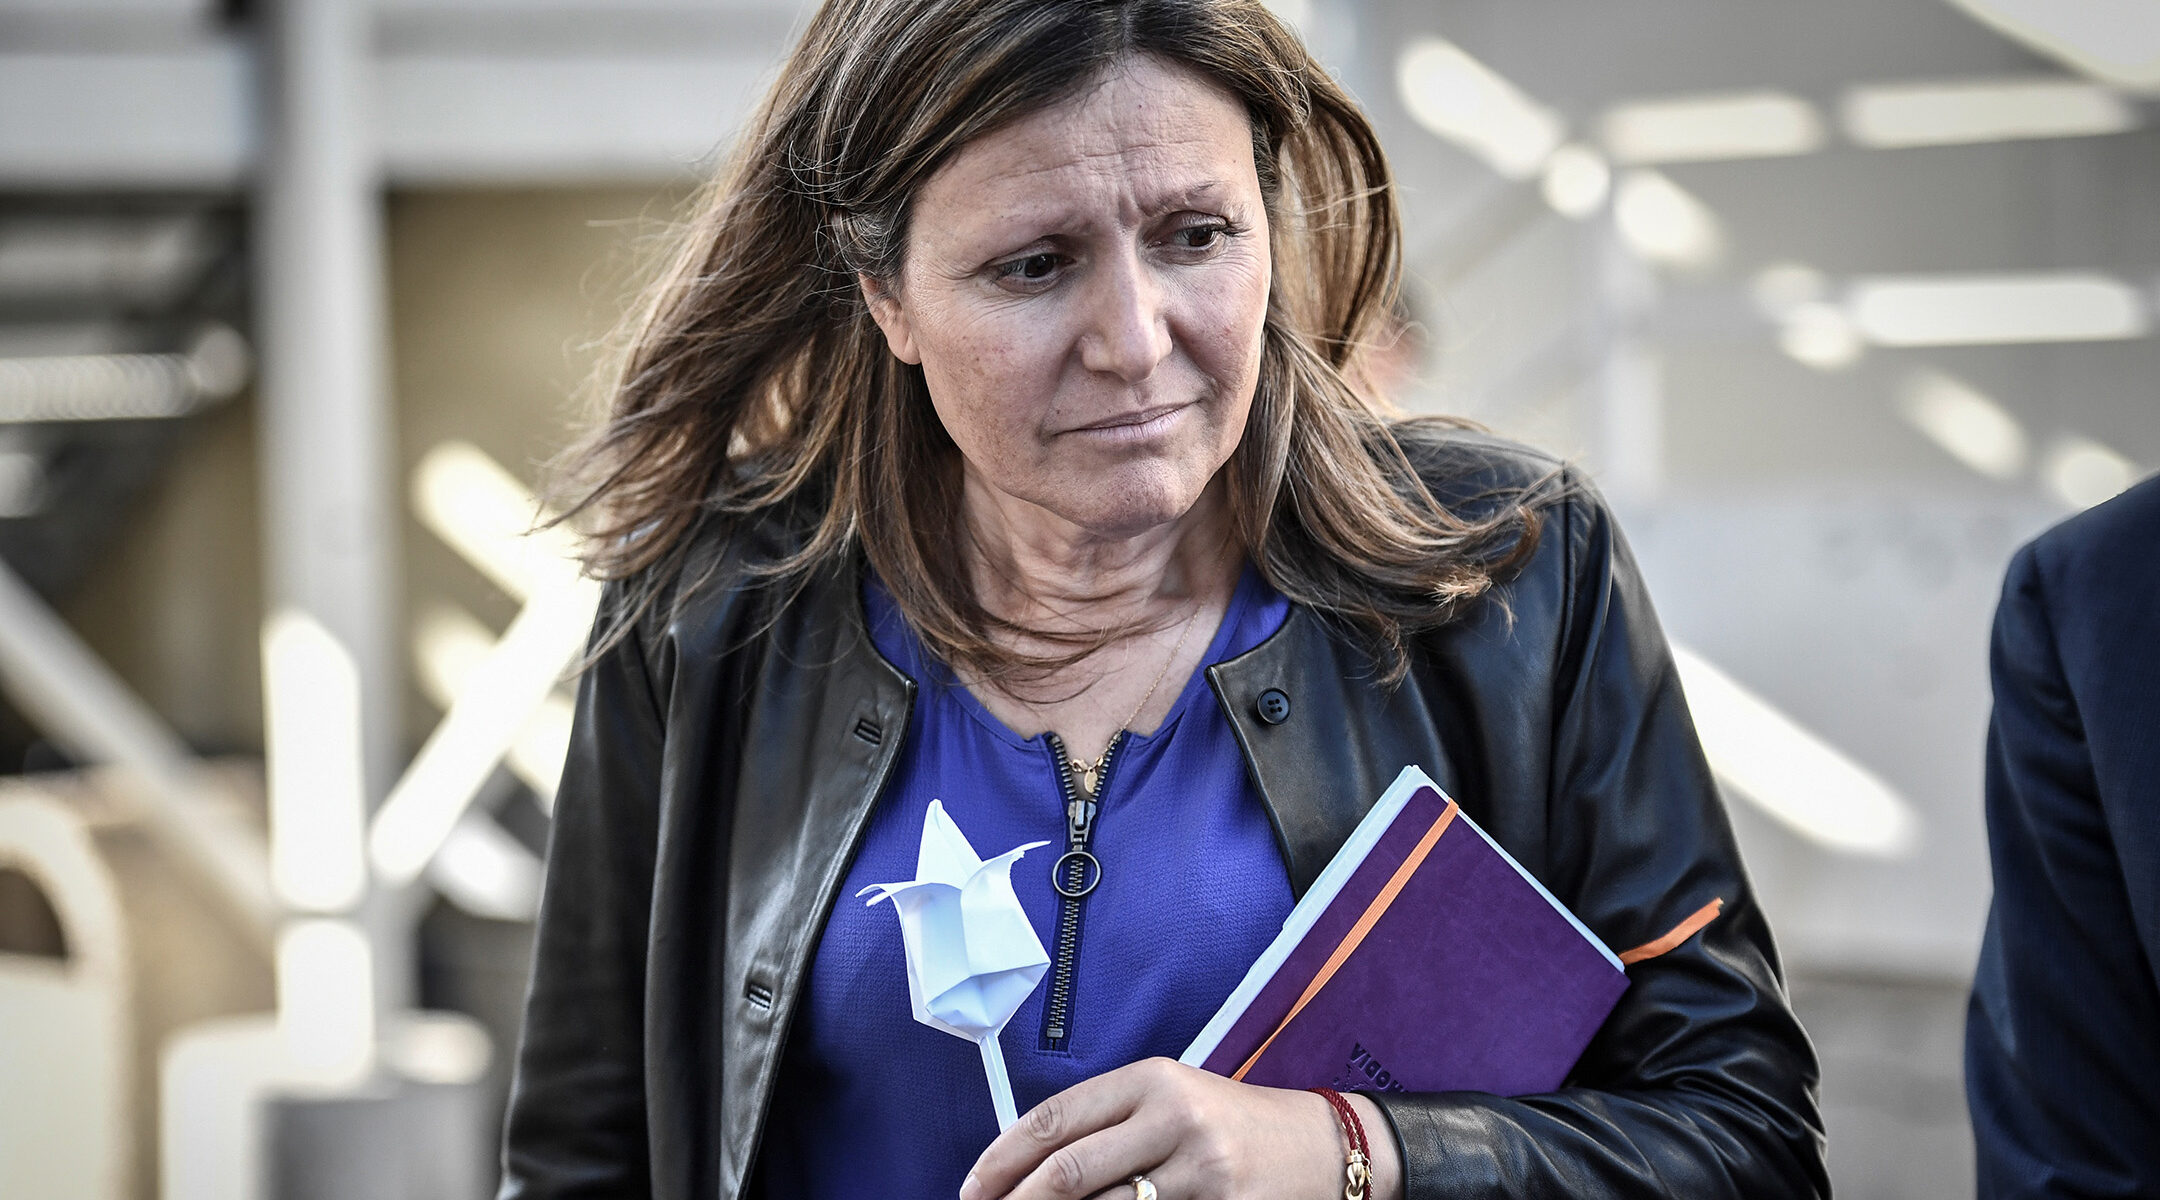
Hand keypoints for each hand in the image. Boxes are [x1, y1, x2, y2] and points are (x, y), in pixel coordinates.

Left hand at [958, 1057, 1402, 1199]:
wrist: (1326, 1148)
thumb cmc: (1236, 1125)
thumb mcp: (1173, 1100)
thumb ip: (1108, 1122)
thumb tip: (1026, 1165)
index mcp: (1154, 1079)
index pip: (1055, 1119)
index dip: (1001, 1159)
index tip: (972, 1188)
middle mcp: (1176, 1118)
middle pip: (1069, 1173)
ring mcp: (1202, 1173)